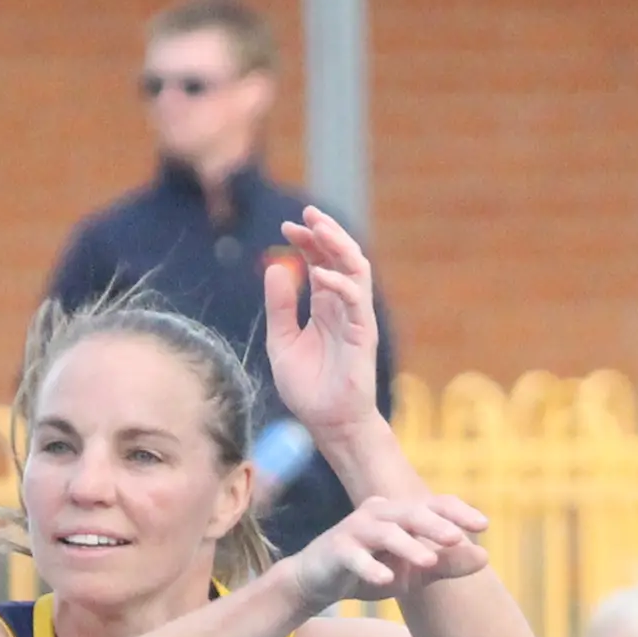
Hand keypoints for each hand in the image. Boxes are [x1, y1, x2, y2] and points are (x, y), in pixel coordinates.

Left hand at [260, 209, 385, 447]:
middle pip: (341, 257)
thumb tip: (274, 267)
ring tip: (319, 228)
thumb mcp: (282, 341)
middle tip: (307, 213)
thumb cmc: (308, 388)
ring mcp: (355, 318)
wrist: (328, 423)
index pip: (320, 262)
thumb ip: (280, 307)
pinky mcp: (363, 333)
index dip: (307, 241)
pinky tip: (318, 273)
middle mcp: (343, 307)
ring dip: (338, 246)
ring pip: (356, 269)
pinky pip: (355, 300)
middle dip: (326, 232)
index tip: (287, 227)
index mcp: (324, 306)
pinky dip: (339, 283)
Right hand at [286, 492, 490, 610]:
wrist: (318, 583)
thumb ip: (446, 564)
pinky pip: (355, 557)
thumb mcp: (414, 573)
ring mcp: (355, 529)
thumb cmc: (372, 572)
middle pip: (411, 512)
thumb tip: (486, 557)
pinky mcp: (336, 550)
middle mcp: (379, 513)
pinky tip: (385, 581)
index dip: (458, 512)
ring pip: (386, 533)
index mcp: (401, 514)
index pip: (434, 505)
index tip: (483, 525)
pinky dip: (370, 567)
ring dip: (407, 546)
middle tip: (457, 537)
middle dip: (435, 524)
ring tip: (428, 561)